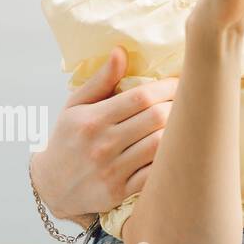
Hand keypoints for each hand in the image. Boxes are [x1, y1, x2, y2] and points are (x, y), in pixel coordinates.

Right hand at [31, 46, 177, 220]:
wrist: (50, 186)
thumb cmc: (68, 139)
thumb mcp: (75, 107)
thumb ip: (101, 80)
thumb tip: (121, 51)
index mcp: (92, 120)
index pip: (141, 97)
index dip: (169, 86)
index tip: (183, 82)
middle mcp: (101, 145)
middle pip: (156, 118)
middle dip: (180, 105)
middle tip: (193, 100)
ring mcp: (111, 171)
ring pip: (160, 145)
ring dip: (180, 132)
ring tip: (189, 122)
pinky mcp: (119, 192)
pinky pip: (155, 174)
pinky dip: (170, 161)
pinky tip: (178, 150)